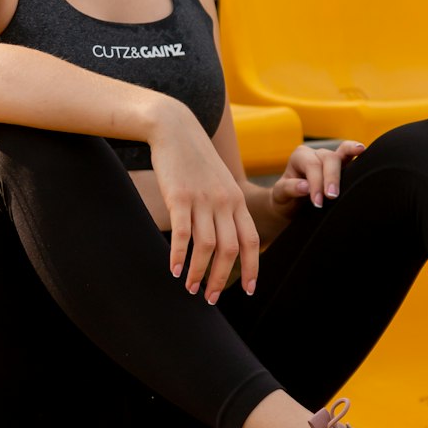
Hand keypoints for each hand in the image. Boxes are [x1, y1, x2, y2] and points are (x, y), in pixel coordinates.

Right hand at [149, 98, 259, 302]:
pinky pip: (181, 234)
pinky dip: (178, 256)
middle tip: (212, 299)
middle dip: (223, 279)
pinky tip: (173, 270)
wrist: (176, 128)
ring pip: (207, 247)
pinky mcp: (179, 197)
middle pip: (230, 250)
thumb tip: (225, 243)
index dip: (254, 268)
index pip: (252, 240)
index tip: (251, 290)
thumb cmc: (196, 161)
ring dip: (199, 273)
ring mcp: (203, 200)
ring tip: (191, 289)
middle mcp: (225, 202)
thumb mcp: (219, 184)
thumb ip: (225, 210)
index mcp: (238, 200)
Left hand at [268, 140, 365, 227]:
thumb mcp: (280, 195)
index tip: (318, 203)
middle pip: (328, 158)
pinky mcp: (341, 165)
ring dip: (344, 168)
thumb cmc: (286, 198)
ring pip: (339, 155)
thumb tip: (305, 187)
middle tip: (332, 197)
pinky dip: (354, 151)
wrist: (292, 204)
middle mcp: (315, 154)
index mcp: (299, 157)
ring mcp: (329, 158)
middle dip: (331, 177)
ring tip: (351, 178)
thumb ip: (289, 188)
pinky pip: (348, 154)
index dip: (316, 183)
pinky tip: (362, 149)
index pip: (312, 166)